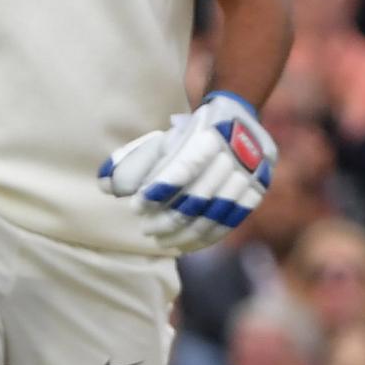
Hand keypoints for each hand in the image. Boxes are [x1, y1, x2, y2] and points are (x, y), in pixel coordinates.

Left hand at [99, 91, 278, 252]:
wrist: (238, 118)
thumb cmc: (191, 132)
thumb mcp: (163, 138)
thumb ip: (133, 162)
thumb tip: (107, 187)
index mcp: (210, 134)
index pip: (183, 169)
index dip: (159, 191)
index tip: (137, 206)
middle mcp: (235, 154)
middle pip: (198, 197)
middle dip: (168, 218)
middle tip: (145, 227)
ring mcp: (250, 174)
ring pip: (215, 214)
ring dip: (183, 233)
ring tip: (160, 240)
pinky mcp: (257, 191)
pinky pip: (230, 222)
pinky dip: (205, 238)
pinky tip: (184, 246)